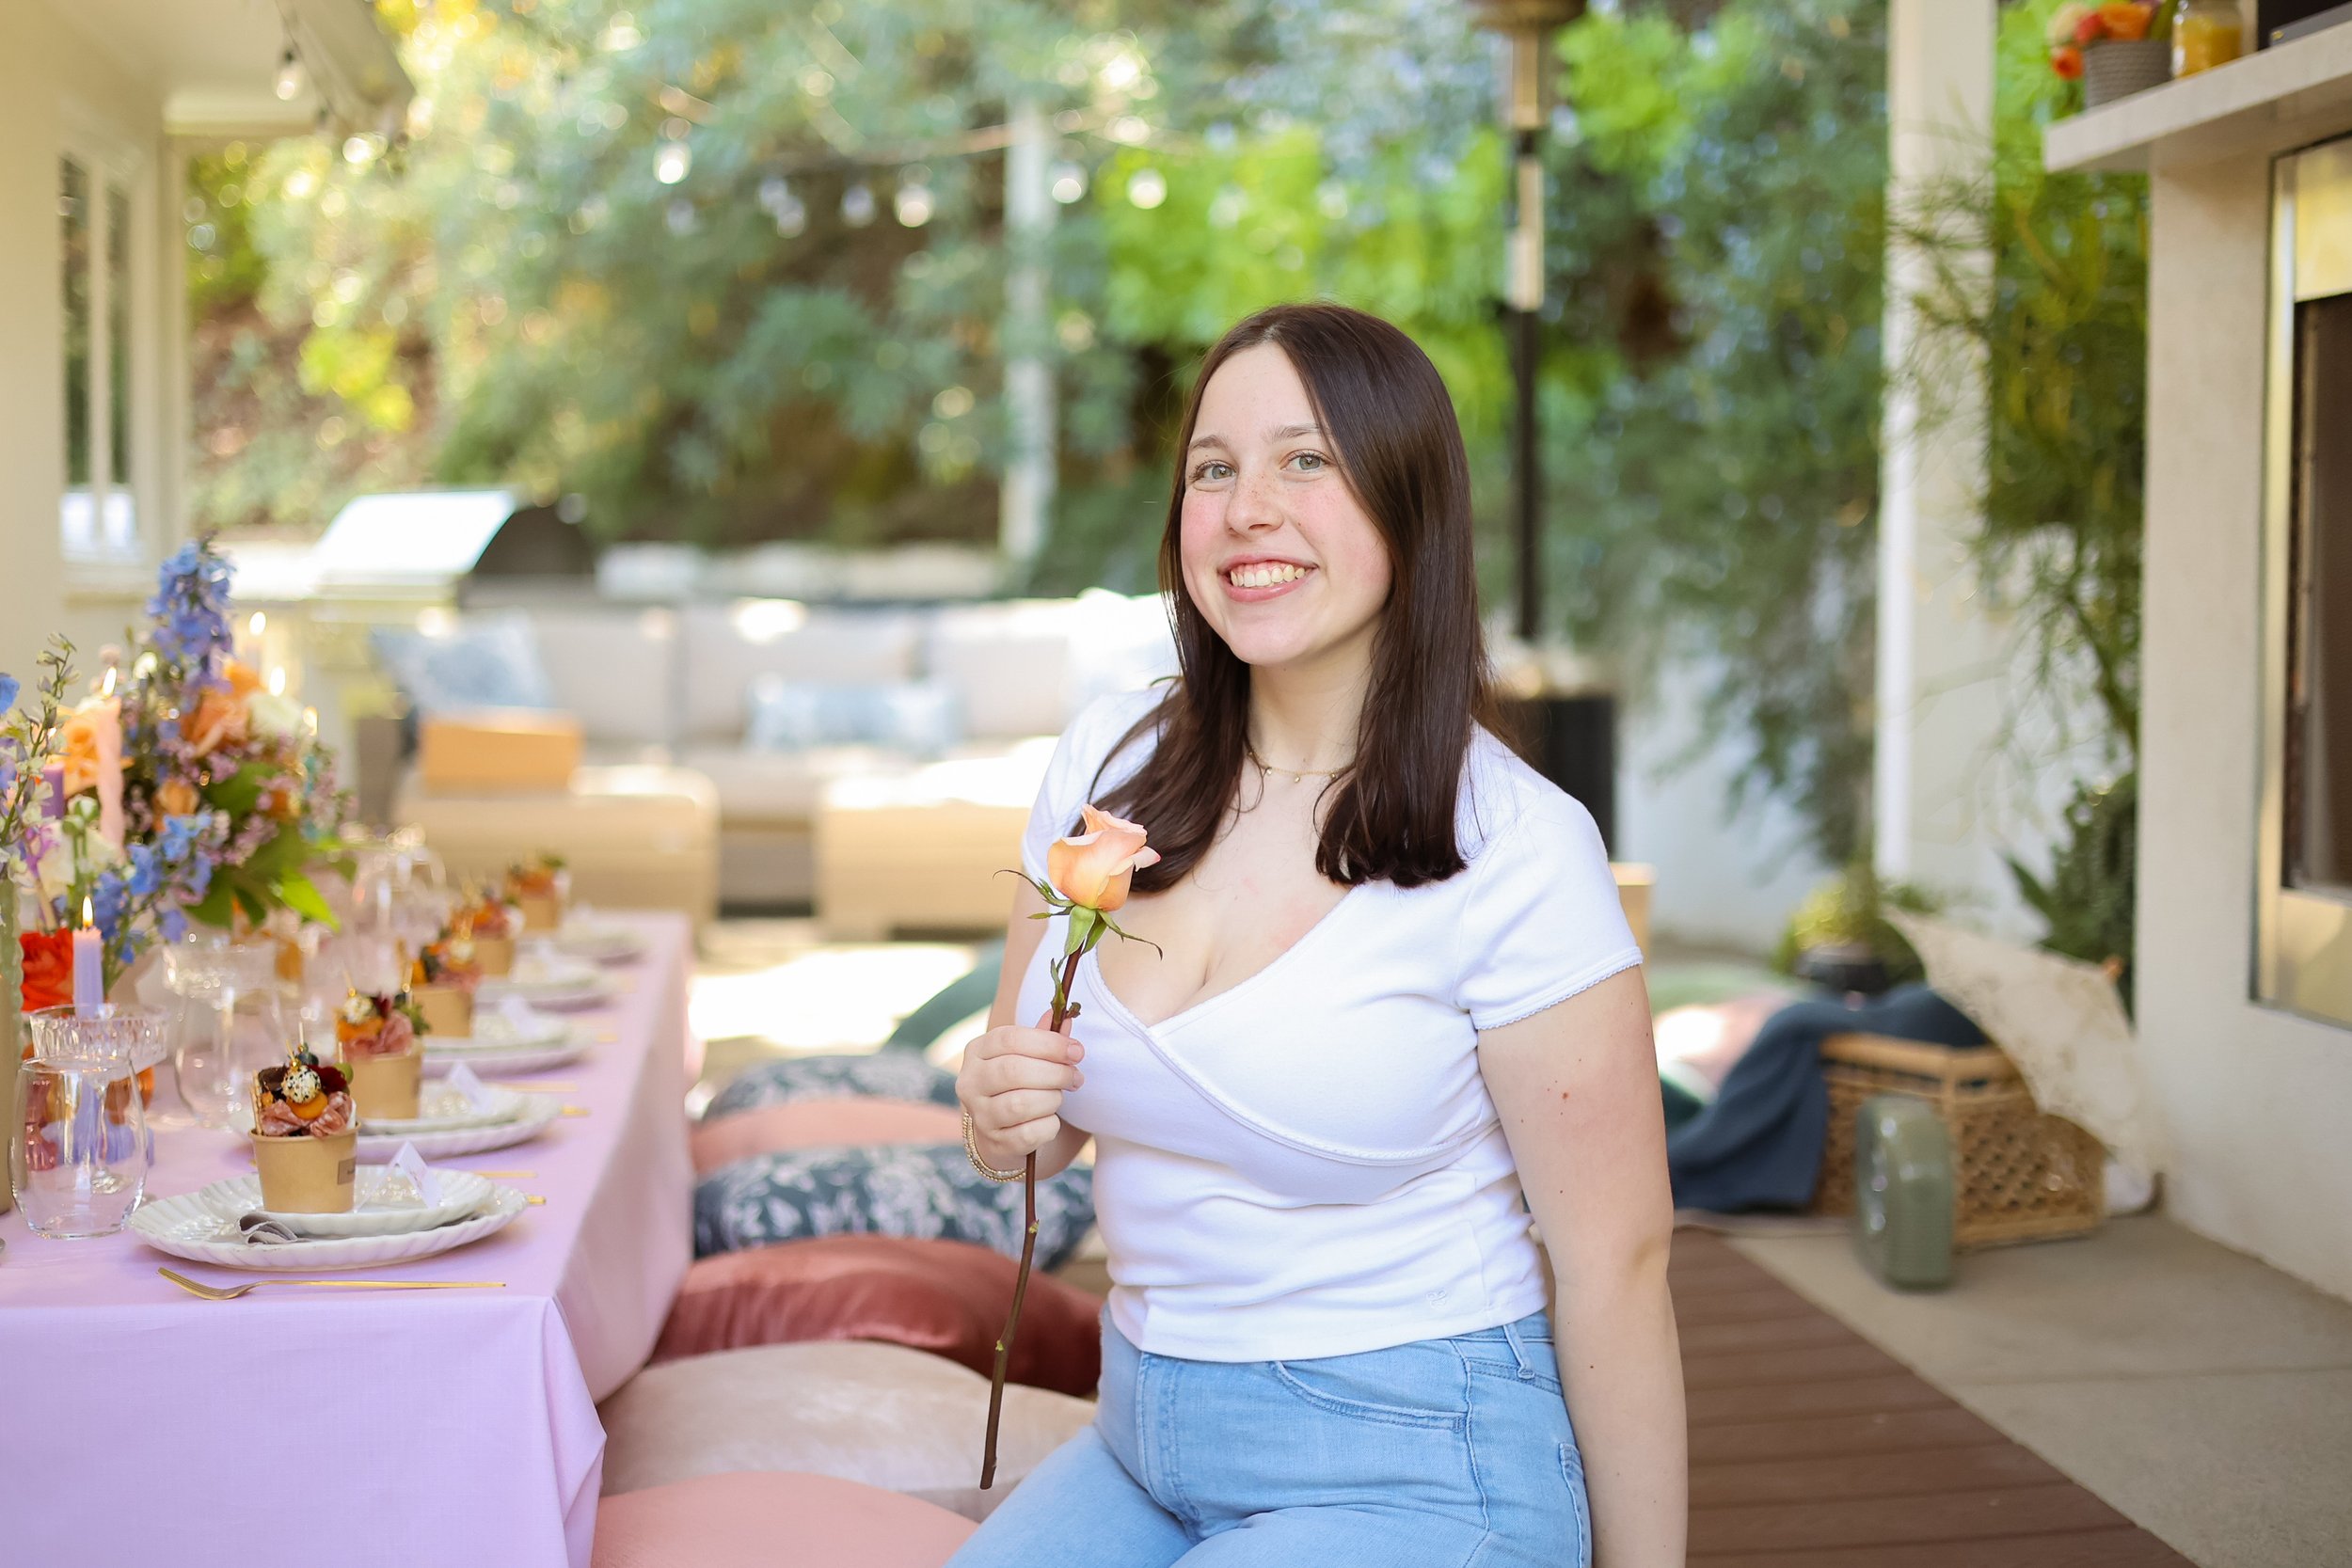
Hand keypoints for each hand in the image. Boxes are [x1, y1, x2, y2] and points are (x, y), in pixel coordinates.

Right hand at [958, 1010, 1083, 1170]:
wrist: (1004, 1130)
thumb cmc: (1021, 1083)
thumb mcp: (1029, 1056)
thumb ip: (1046, 1037)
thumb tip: (1066, 1017)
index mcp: (977, 1051)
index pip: (1010, 1038)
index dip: (1049, 1043)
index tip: (1076, 1051)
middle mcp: (970, 1082)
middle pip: (1014, 1070)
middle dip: (1055, 1073)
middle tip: (1075, 1078)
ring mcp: (979, 1115)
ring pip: (1021, 1104)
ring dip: (1052, 1099)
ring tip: (1058, 1098)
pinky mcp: (995, 1143)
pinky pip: (1030, 1133)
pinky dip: (1049, 1126)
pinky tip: (1050, 1120)